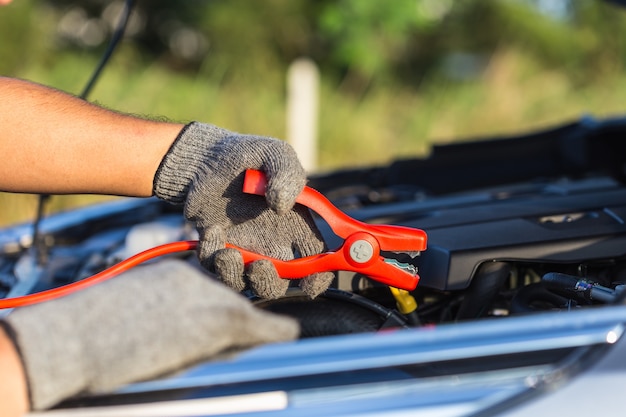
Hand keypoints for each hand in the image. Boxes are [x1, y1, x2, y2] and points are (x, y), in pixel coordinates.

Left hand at [2, 260, 298, 410]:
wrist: (74, 337)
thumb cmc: (125, 363)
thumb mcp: (182, 364)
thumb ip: (218, 348)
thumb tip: (245, 342)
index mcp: (216, 321)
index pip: (262, 323)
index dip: (277, 329)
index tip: (286, 332)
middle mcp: (208, 290)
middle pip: (241, 303)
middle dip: (245, 318)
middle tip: (244, 335)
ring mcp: (188, 275)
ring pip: (220, 288)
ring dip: (220, 303)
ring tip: (201, 325)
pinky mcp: (170, 268)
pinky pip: (198, 279)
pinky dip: (199, 294)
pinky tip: (182, 310)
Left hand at [153, 122, 333, 298]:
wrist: (208, 157)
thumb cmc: (250, 156)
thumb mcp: (275, 154)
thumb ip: (288, 175)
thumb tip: (282, 206)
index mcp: (297, 226)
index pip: (316, 262)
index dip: (318, 278)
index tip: (310, 280)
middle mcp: (272, 243)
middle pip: (281, 282)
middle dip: (271, 282)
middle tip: (259, 266)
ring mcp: (244, 248)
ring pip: (246, 282)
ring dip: (238, 275)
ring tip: (228, 253)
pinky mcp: (216, 248)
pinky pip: (215, 266)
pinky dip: (212, 256)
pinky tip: (211, 230)